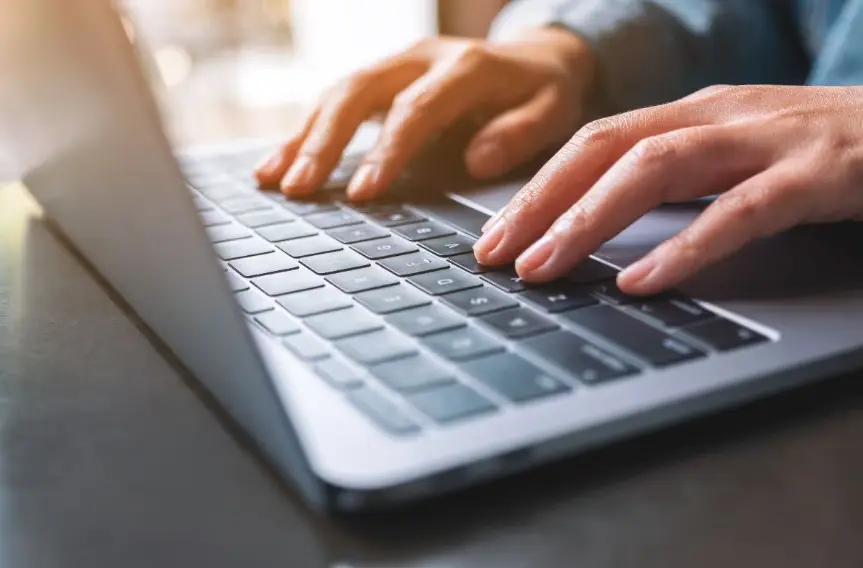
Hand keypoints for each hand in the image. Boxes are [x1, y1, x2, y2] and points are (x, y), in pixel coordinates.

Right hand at [255, 29, 594, 199]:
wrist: (535, 54)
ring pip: (338, 92)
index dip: (386, 150)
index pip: (417, 109)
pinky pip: (335, 99)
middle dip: (325, 143)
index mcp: (467, 67)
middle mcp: (422, 57)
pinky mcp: (382, 77)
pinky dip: (306, 131)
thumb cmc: (544, 90)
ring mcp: (396, 63)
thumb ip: (520, 132)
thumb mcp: (555, 110)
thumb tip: (478, 160)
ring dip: (303, 136)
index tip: (362, 193)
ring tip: (273, 180)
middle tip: (299, 189)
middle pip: (360, 92)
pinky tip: (280, 162)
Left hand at [474, 85, 862, 294]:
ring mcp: (768, 140)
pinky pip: (741, 210)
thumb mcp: (732, 156)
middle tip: (494, 257)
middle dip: (541, 204)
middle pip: (607, 149)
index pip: (593, 144)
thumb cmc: (818, 150)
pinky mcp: (818, 173)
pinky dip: (687, 246)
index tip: (492, 237)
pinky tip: (644, 280)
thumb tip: (599, 226)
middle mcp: (718, 116)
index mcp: (692, 113)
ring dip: (590, 221)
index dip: (536, 189)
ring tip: (545, 268)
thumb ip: (674, 180)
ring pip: (657, 168)